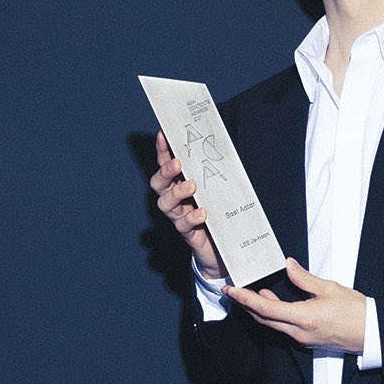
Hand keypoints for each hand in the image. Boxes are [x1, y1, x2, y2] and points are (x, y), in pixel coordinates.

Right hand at [150, 131, 225, 278]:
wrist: (224, 249)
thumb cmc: (219, 214)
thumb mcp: (218, 190)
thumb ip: (216, 173)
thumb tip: (223, 148)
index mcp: (180, 185)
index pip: (168, 165)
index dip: (163, 151)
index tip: (164, 135)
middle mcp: (176, 200)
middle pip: (159, 184)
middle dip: (165, 171)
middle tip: (178, 164)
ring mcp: (180, 217)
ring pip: (166, 204)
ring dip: (177, 192)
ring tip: (192, 186)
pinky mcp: (189, 234)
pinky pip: (184, 225)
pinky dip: (191, 217)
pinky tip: (202, 213)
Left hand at [223, 259, 365, 351]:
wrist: (371, 333)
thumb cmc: (356, 311)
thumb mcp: (330, 288)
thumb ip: (305, 278)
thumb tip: (288, 265)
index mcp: (304, 317)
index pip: (265, 309)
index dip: (245, 299)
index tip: (231, 290)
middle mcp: (299, 332)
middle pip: (263, 319)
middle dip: (245, 304)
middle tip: (232, 291)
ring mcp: (302, 339)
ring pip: (272, 324)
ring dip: (258, 310)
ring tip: (248, 294)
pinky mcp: (307, 340)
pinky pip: (282, 328)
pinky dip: (272, 315)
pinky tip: (271, 303)